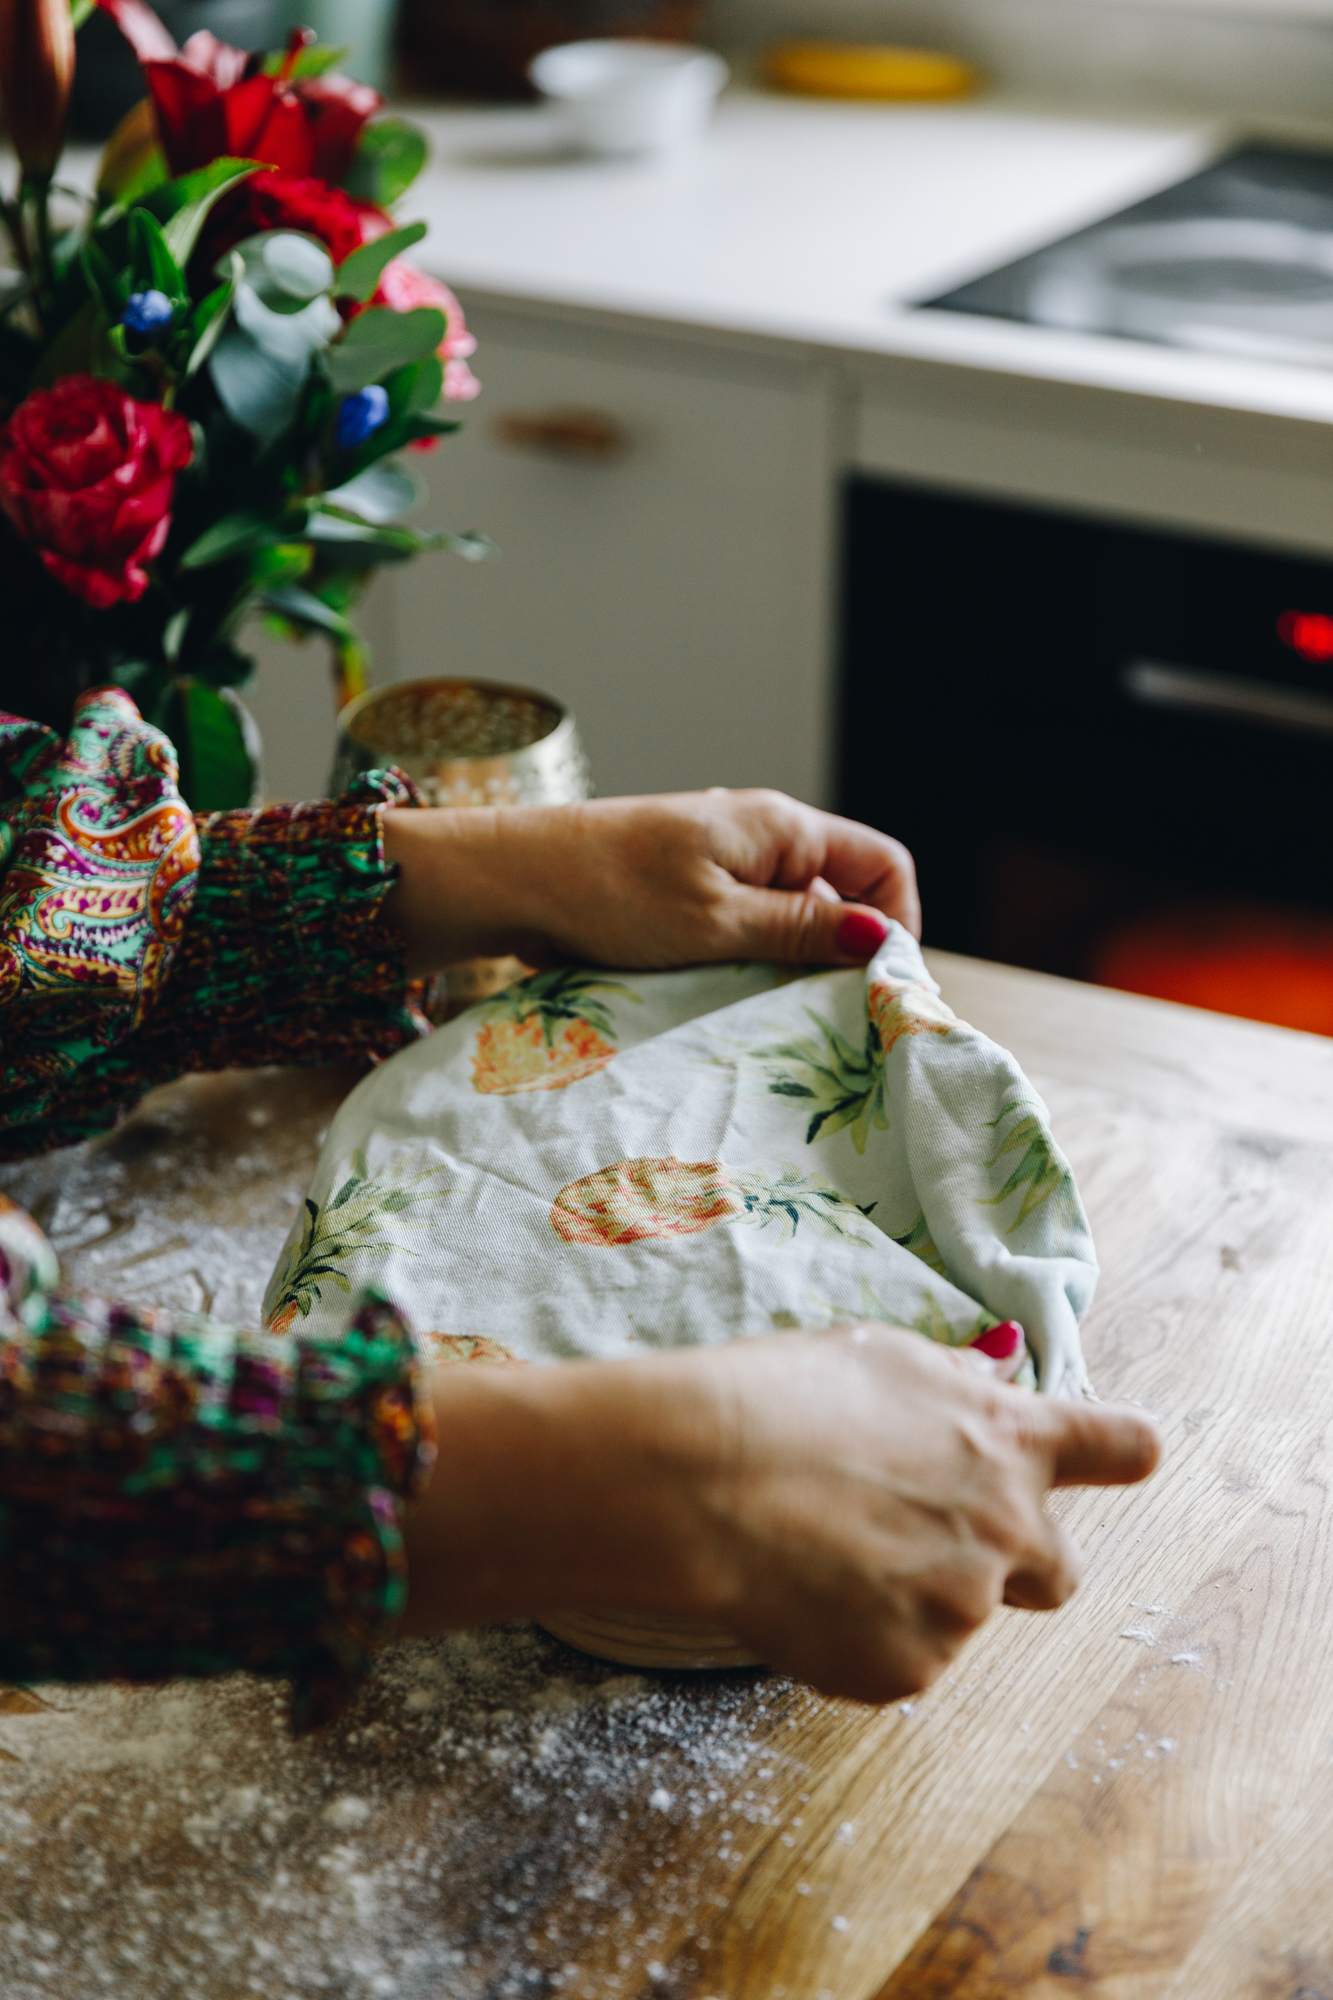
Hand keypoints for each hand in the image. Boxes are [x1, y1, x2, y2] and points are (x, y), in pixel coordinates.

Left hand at [381, 788, 918, 974]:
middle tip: (827, 1022)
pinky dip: (746, 966)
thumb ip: (801, 930)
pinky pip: (744, 930)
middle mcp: (760, 839)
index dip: (897, 926)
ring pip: (790, 922)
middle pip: (842, 898)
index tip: (875, 989)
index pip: (885, 867)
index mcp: (781, 828)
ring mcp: (721, 865)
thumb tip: (883, 940)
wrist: (508, 880)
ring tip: (769, 1017)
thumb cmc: (609, 893)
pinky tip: (725, 1000)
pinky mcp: (686, 893)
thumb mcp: (717, 921)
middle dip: (840, 958)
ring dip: (788, 969)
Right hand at [400, 1327, 1160, 1703]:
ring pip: (954, 1616)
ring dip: (905, 1595)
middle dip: (1014, 1563)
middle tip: (927, 1541)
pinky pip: (894, 1663)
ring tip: (815, 1548)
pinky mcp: (910, 1671)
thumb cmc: (777, 1398)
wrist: (699, 1480)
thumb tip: (998, 1377)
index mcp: (1008, 1440)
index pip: (1119, 1447)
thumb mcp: (879, 1358)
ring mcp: (963, 1610)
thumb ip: (955, 1383)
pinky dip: (854, 1639)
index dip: (1122, 1453)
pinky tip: (797, 1593)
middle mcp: (1009, 1529)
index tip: (1128, 1456)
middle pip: (1058, 1572)